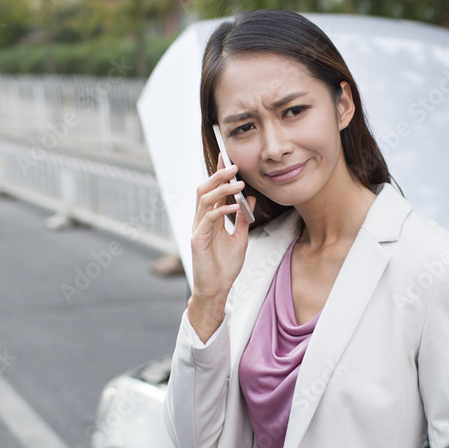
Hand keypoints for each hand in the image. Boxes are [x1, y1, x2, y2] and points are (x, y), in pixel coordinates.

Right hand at [189, 156, 255, 320]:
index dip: (219, 173)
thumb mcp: (240, 238)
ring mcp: (198, 229)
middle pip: (204, 189)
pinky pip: (209, 218)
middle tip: (234, 165)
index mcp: (210, 219)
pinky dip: (222, 209)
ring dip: (221, 189)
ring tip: (238, 183)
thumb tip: (251, 199)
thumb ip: (243, 219)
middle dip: (218, 175)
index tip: (228, 158)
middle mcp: (201, 220)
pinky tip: (236, 206)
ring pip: (204, 199)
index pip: (213, 190)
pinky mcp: (198, 240)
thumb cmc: (225, 267)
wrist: (216, 289)